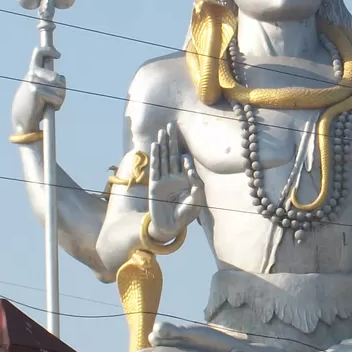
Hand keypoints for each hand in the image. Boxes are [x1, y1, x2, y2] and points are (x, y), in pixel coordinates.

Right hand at [11, 46, 65, 132]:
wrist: (22, 120)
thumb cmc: (35, 105)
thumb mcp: (42, 89)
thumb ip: (50, 81)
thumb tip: (60, 78)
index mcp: (32, 71)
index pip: (39, 53)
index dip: (49, 51)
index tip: (58, 55)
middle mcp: (32, 73)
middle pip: (58, 78)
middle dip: (62, 90)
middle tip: (56, 99)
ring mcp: (33, 80)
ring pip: (60, 89)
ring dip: (60, 99)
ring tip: (50, 104)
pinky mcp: (36, 90)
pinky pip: (57, 98)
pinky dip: (57, 105)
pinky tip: (47, 108)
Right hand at [147, 122, 202, 241]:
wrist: (171, 226)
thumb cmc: (185, 215)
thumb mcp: (196, 201)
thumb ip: (197, 187)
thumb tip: (192, 173)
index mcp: (185, 180)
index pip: (185, 163)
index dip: (186, 159)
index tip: (186, 158)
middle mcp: (174, 177)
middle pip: (172, 154)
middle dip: (172, 140)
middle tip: (171, 124)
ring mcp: (163, 179)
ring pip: (163, 158)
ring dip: (162, 144)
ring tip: (162, 131)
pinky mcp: (154, 184)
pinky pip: (155, 168)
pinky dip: (155, 156)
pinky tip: (155, 145)